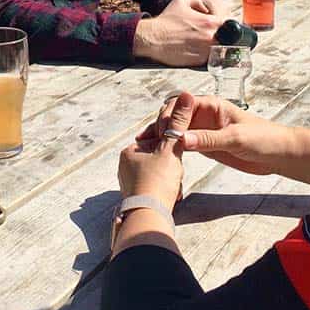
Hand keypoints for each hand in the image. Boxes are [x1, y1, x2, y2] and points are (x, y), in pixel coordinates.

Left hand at [118, 92, 195, 208]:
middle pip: (158, 160)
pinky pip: (154, 190)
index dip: (172, 149)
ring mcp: (128, 183)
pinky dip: (163, 192)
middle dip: (170, 169)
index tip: (175, 159)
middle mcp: (124, 166)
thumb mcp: (171, 148)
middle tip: (173, 177)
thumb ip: (179, 122)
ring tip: (171, 189)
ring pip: (157, 176)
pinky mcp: (134, 198)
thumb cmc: (159, 180)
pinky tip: (168, 198)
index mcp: (129, 151)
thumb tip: (185, 94)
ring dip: (169, 182)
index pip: (157, 142)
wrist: (149, 215)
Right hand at [133, 0, 225, 65]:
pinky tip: (194, 47)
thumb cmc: (165, 22)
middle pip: (227, 35)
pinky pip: (209, 56)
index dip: (221, 18)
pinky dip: (205, 52)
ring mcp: (206, 51)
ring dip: (213, 42)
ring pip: (219, 47)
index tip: (214, 19)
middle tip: (206, 30)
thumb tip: (204, 5)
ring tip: (199, 39)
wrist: (153, 39)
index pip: (229, 20)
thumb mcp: (181, 1)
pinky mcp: (200, 62)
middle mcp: (211, 37)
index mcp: (210, 22)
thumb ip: (197, 0)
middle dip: (219, 31)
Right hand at [137, 94, 293, 175]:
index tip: (161, 132)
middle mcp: (204, 115)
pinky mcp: (205, 145)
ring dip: (161, 137)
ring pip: (175, 130)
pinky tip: (159, 155)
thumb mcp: (235, 138)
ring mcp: (203, 131)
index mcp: (212, 105)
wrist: (278, 155)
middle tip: (149, 142)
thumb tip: (181, 139)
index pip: (181, 104)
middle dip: (160, 125)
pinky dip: (170, 147)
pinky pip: (183, 144)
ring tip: (144, 148)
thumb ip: (208, 139)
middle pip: (174, 115)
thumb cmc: (263, 139)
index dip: (168, 115)